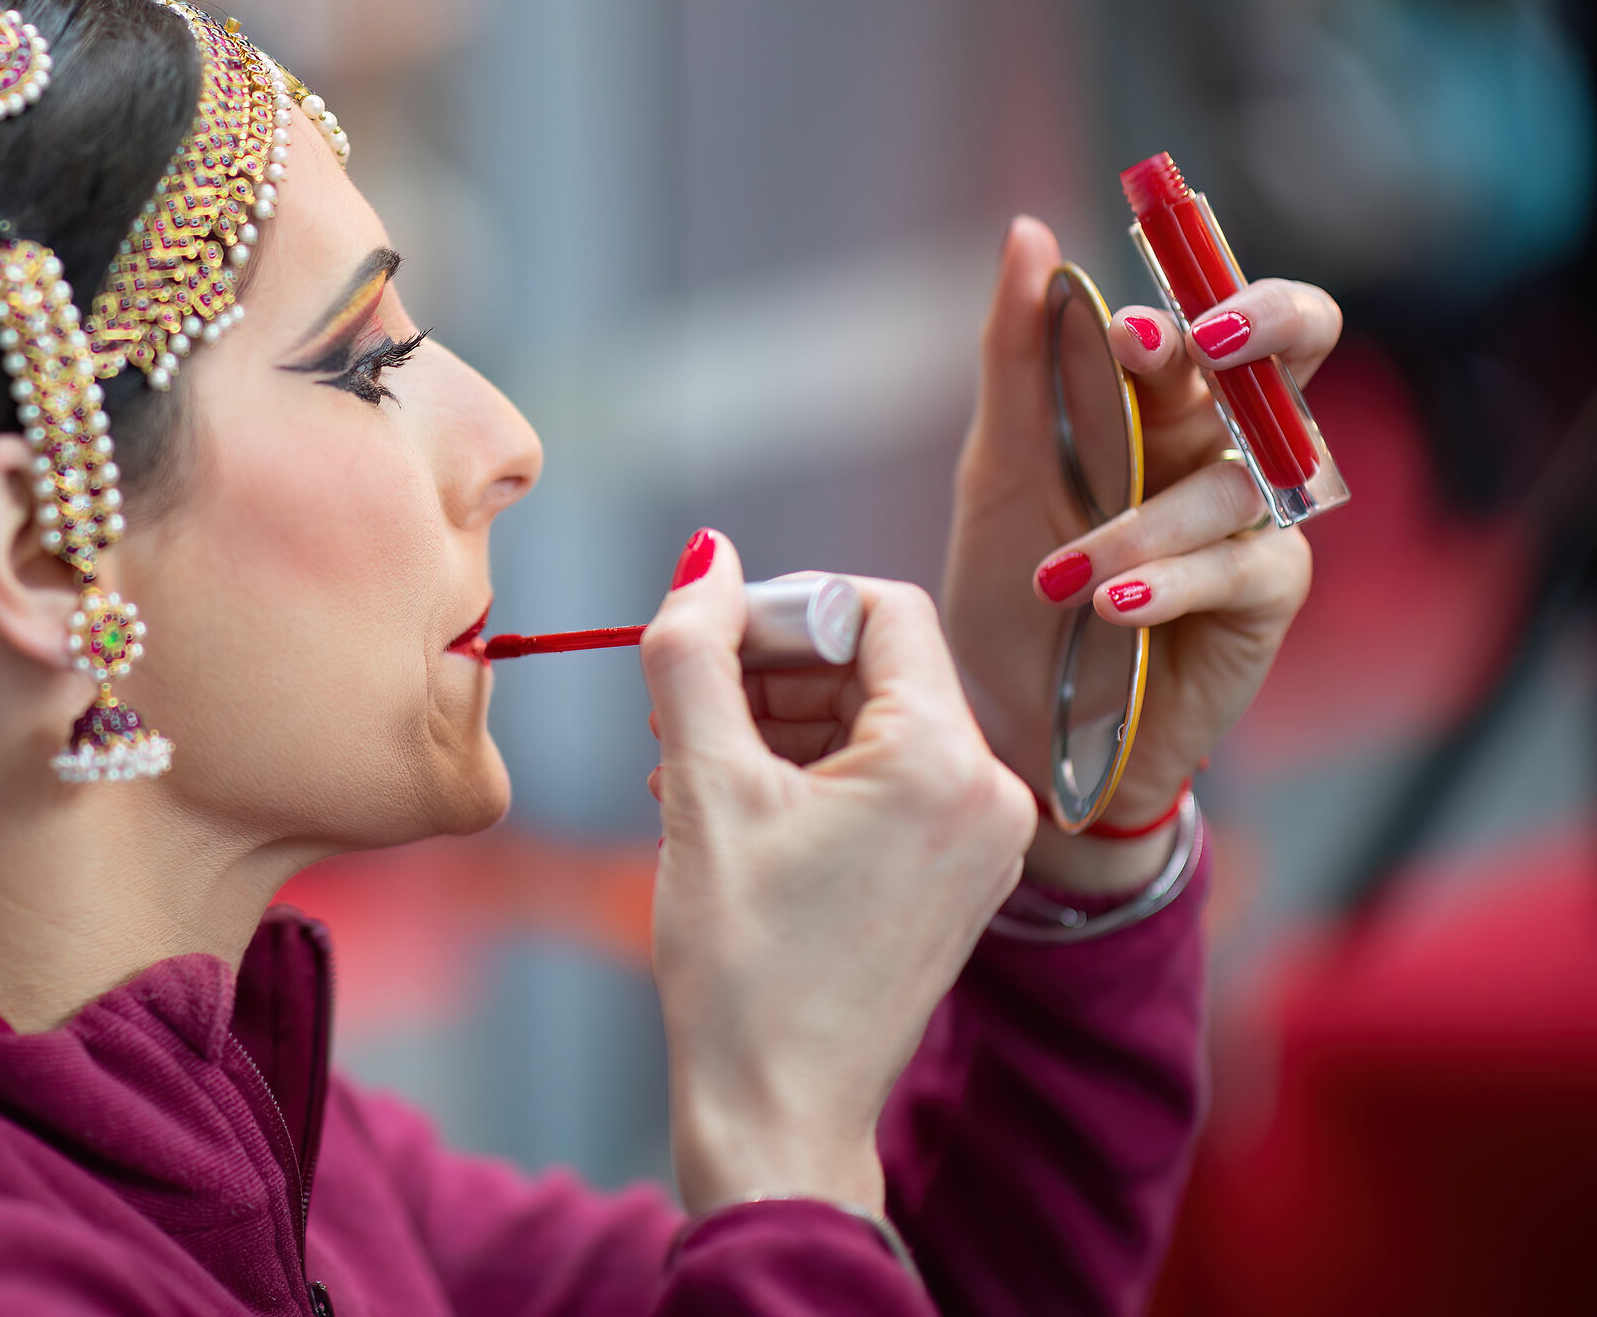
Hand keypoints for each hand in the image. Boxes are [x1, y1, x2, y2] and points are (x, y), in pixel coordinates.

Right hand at [643, 531, 1036, 1216]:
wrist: (777, 1116)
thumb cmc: (743, 967)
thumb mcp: (703, 789)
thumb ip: (695, 652)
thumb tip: (704, 558)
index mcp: (945, 760)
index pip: (878, 607)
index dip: (782, 605)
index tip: (706, 641)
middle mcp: (990, 793)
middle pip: (878, 666)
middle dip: (772, 668)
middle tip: (684, 702)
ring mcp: (982, 843)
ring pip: (877, 724)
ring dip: (782, 721)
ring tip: (692, 763)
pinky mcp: (958, 879)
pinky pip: (891, 782)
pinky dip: (814, 774)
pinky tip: (736, 806)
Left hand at [943, 217, 1333, 890]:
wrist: (1017, 720)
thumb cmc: (1012, 584)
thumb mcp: (998, 463)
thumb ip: (1018, 351)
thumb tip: (1029, 232)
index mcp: (1164, 393)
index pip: (1211, 305)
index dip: (1194, 290)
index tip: (1128, 324)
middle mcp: (1221, 440)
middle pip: (1297, 345)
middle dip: (1264, 326)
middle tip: (1202, 343)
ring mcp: (1254, 516)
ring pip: (1239, 479)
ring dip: (1142, 524)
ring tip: (1059, 576)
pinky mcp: (1267, 596)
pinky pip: (1241, 568)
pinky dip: (1168, 582)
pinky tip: (1109, 605)